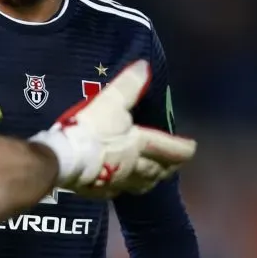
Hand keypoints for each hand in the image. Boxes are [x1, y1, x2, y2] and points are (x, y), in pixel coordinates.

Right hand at [30, 60, 195, 196]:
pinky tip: (119, 186)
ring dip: (150, 180)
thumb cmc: (91, 129)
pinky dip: (123, 188)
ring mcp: (118, 181)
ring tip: (153, 178)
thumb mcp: (110, 101)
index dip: (183, 149)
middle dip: (168, 167)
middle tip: (174, 164)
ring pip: (141, 184)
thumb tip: (145, 66)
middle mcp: (135, 166)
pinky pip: (117, 191)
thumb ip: (128, 85)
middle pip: (157, 170)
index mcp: (141, 144)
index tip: (192, 147)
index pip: (169, 148)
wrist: (65, 158)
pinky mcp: (100, 191)